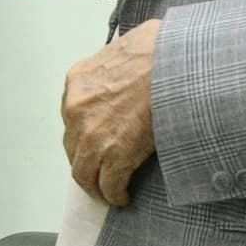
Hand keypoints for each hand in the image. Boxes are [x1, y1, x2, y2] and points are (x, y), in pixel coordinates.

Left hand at [62, 18, 159, 206]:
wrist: (174, 63)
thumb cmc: (156, 50)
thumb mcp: (120, 50)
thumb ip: (111, 70)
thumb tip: (123, 77)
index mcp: (77, 82)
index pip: (71, 118)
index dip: (83, 135)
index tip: (94, 143)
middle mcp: (76, 110)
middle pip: (73, 148)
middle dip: (86, 161)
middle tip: (99, 171)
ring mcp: (92, 134)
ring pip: (84, 173)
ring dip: (96, 185)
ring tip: (108, 191)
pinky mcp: (114, 154)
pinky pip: (108, 184)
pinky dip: (114, 195)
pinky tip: (123, 196)